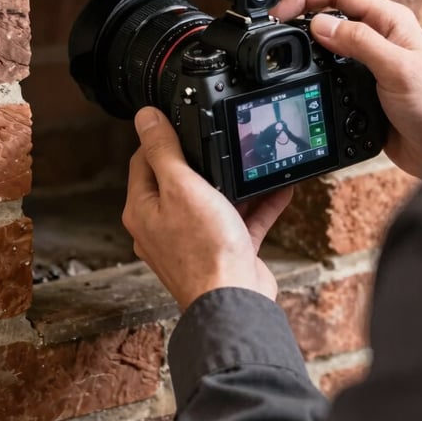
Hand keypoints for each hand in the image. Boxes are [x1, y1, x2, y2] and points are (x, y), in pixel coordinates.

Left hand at [122, 107, 293, 310]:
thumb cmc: (204, 251)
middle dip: (203, 158)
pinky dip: (257, 204)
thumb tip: (144, 117)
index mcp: (144, 209)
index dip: (161, 137)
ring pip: (213, 199)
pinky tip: (277, 189)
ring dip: (235, 181)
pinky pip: (241, 219)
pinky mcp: (224, 251)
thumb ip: (164, 150)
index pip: (144, 161)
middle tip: (219, 136)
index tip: (178, 120)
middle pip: (179, 178)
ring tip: (252, 159)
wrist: (235, 302)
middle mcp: (164, 225)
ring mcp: (194, 240)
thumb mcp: (182, 186)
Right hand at [271, 0, 421, 178]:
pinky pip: (329, 72)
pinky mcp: (360, 86)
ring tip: (284, 54)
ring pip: (325, 44)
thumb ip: (360, 43)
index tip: (281, 11)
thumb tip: (320, 24)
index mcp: (389, 20)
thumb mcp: (397, 68)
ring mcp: (367, 62)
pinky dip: (313, 72)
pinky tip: (304, 79)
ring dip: (305, 47)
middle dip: (299, 17)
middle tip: (275, 32)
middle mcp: (377, 36)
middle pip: (328, 14)